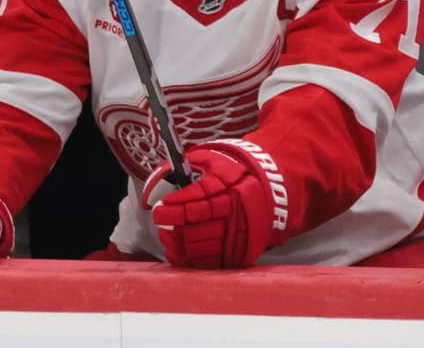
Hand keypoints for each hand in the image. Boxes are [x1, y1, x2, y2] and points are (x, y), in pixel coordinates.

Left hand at [146, 140, 282, 268]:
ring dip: (180, 245)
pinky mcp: (243, 253)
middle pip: (200, 227)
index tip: (159, 210)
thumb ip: (179, 169)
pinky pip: (213, 262)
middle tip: (161, 224)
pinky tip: (179, 251)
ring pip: (204, 247)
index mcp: (231, 187)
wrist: (271, 187)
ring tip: (168, 237)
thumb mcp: (209, 160)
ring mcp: (242, 235)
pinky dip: (192, 259)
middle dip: (175, 228)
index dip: (176, 207)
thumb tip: (152, 190)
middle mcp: (238, 213)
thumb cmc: (231, 171)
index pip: (200, 201)